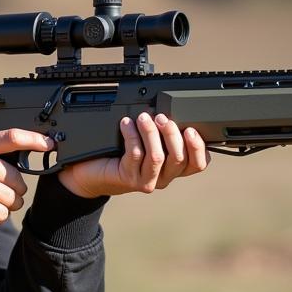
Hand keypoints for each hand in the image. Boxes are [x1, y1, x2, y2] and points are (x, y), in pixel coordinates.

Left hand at [57, 112, 210, 198]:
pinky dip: (132, 135)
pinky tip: (125, 123)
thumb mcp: (146, 140)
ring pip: (158, 157)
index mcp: (173, 167)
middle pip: (179, 159)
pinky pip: (135, 154)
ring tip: (142, 117)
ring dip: (151, 133)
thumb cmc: (120, 152)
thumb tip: (167, 111)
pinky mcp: (128, 178)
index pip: (198, 164)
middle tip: (162, 117)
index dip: (199, 148)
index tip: (191, 128)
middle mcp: (163, 177)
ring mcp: (146, 180)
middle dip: (172, 134)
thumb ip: (161, 131)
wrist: (92, 172)